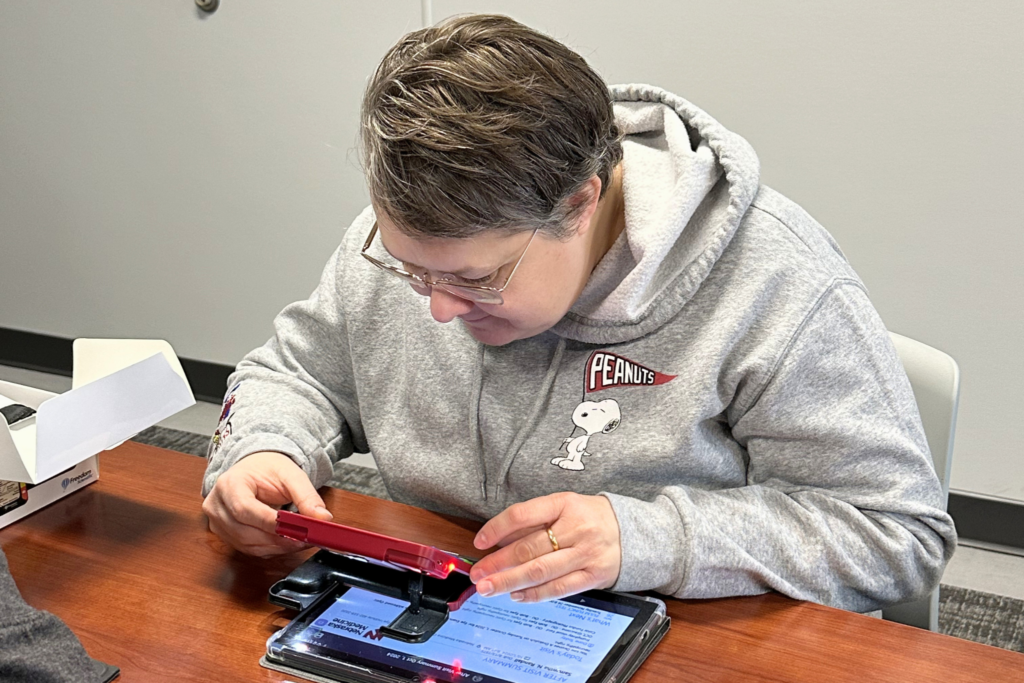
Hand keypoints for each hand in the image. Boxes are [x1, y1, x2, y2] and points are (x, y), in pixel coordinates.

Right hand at [202, 451, 333, 556]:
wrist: (253, 469)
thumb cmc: (268, 469)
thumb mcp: (291, 475)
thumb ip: (307, 496)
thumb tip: (323, 518)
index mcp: (229, 484)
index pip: (244, 509)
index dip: (269, 523)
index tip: (296, 530)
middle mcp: (217, 505)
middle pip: (244, 531)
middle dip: (277, 539)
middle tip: (305, 539)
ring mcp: (217, 523)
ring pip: (247, 545)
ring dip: (276, 547)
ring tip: (300, 541)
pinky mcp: (224, 535)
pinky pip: (248, 550)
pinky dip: (270, 549)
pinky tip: (286, 543)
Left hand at [469, 492, 620, 602]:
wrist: (633, 533)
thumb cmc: (590, 517)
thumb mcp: (564, 507)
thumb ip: (534, 521)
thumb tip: (498, 539)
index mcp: (565, 504)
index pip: (523, 515)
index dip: (497, 528)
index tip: (480, 541)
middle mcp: (576, 528)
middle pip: (529, 547)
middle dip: (498, 563)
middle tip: (478, 573)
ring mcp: (586, 553)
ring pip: (541, 571)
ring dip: (510, 581)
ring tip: (489, 588)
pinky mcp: (593, 576)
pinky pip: (559, 588)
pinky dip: (535, 594)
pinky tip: (517, 595)